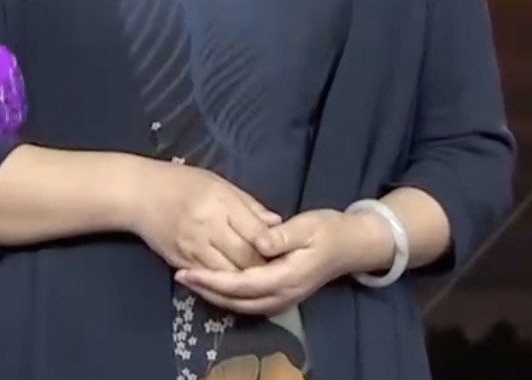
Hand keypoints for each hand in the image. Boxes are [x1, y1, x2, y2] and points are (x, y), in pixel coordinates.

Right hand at [127, 159, 281, 272]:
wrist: (139, 195)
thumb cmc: (182, 183)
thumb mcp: (219, 183)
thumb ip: (249, 205)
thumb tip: (277, 223)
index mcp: (220, 203)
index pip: (254, 232)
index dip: (272, 245)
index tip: (284, 250)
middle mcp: (207, 228)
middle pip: (244, 258)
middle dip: (264, 267)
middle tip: (280, 270)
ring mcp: (192, 249)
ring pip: (228, 275)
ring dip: (246, 280)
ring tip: (262, 281)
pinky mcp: (181, 263)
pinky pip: (209, 281)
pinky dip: (225, 285)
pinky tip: (237, 285)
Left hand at [175, 208, 390, 316]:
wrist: (351, 246)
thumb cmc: (328, 230)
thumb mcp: (307, 226)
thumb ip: (282, 235)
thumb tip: (259, 242)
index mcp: (287, 277)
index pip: (242, 284)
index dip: (213, 280)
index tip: (188, 271)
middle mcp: (283, 295)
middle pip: (236, 301)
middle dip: (206, 289)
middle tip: (180, 275)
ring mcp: (282, 299)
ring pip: (240, 305)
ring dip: (213, 294)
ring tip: (189, 279)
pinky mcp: (280, 296)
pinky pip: (247, 302)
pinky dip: (227, 295)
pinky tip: (212, 282)